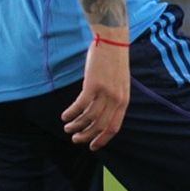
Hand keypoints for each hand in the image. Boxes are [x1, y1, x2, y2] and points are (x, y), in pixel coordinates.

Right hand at [62, 35, 130, 149]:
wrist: (113, 43)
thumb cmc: (114, 64)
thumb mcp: (119, 84)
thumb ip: (113, 99)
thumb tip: (101, 115)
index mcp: (124, 101)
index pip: (114, 127)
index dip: (102, 139)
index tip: (92, 147)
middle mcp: (117, 99)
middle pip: (100, 125)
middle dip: (86, 136)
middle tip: (75, 139)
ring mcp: (106, 92)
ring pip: (89, 117)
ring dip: (76, 125)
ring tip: (67, 128)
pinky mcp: (93, 85)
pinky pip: (80, 105)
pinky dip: (71, 113)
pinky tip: (65, 116)